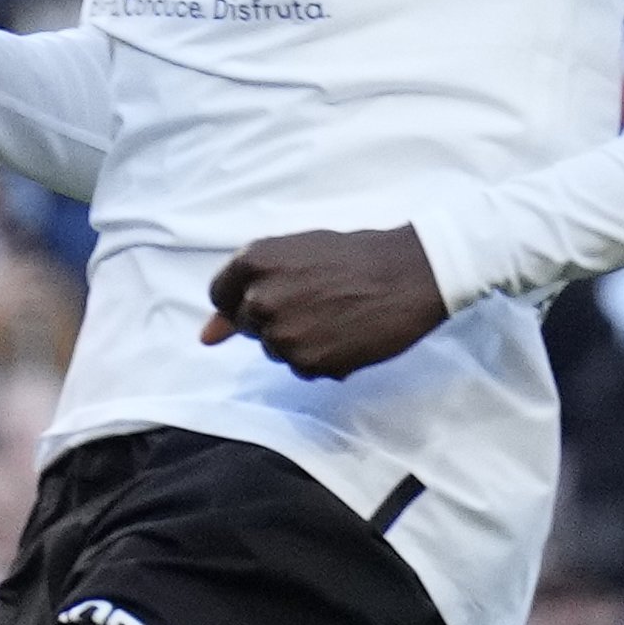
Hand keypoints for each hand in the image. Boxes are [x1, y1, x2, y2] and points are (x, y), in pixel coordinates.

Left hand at [200, 224, 451, 380]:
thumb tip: (206, 337)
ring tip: (337, 318)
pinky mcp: (309, 362)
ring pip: (273, 350)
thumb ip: (246, 288)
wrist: (416, 273)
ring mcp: (283, 334)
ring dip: (298, 341)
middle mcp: (260, 299)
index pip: (221, 296)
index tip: (274, 298)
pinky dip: (321, 360)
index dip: (244, 299)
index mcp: (254, 262)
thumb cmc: (358, 256)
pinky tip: (347, 337)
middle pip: (248, 326)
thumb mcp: (296, 254)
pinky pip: (302, 370)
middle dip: (275, 319)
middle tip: (319, 304)